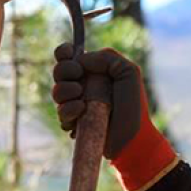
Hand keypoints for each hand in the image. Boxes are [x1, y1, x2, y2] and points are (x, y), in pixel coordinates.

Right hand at [52, 43, 149, 159]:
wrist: (133, 138)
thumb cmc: (134, 106)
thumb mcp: (128, 73)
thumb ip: (107, 57)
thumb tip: (80, 59)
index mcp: (94, 70)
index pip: (69, 55)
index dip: (64, 52)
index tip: (70, 56)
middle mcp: (83, 84)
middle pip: (58, 71)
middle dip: (64, 72)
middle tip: (79, 80)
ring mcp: (76, 103)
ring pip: (56, 92)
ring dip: (65, 92)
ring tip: (82, 102)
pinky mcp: (73, 122)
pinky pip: (61, 113)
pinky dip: (69, 112)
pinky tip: (82, 113)